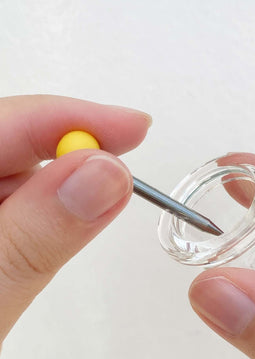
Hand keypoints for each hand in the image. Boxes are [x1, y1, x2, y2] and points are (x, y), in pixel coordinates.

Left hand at [0, 95, 150, 344]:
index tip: (134, 128)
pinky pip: (15, 201)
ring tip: (92, 204)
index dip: (77, 119)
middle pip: (13, 142)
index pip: (6, 125)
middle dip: (76, 153)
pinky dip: (46, 209)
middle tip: (122, 171)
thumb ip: (39, 235)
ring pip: (17, 173)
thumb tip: (105, 176)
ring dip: (62, 186)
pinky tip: (55, 223)